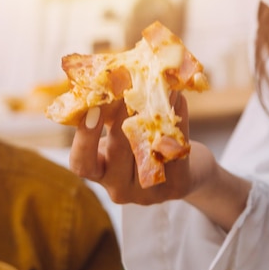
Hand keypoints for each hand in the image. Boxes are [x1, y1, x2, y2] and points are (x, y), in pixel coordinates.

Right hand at [69, 94, 212, 204]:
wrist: (186, 171)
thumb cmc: (143, 145)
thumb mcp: (119, 133)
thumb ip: (109, 113)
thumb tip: (107, 76)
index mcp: (99, 174)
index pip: (81, 163)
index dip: (85, 138)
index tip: (91, 108)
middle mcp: (120, 189)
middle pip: (118, 151)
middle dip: (123, 113)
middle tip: (129, 83)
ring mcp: (149, 193)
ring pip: (148, 149)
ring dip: (154, 111)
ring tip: (161, 85)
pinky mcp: (177, 187)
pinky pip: (176, 150)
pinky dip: (179, 120)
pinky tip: (181, 99)